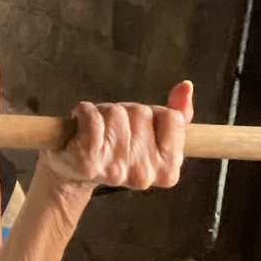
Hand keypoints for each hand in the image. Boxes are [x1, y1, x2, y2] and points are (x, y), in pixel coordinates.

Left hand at [45, 80, 193, 190]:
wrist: (74, 170)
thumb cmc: (116, 148)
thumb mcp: (152, 133)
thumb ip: (178, 113)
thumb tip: (186, 86)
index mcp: (167, 170)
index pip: (173, 118)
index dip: (153, 115)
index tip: (140, 128)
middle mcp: (144, 174)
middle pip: (142, 112)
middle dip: (127, 113)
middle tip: (114, 130)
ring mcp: (116, 170)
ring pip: (117, 114)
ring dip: (104, 113)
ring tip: (98, 130)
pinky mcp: (88, 162)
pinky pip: (94, 119)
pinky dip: (85, 111)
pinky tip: (81, 122)